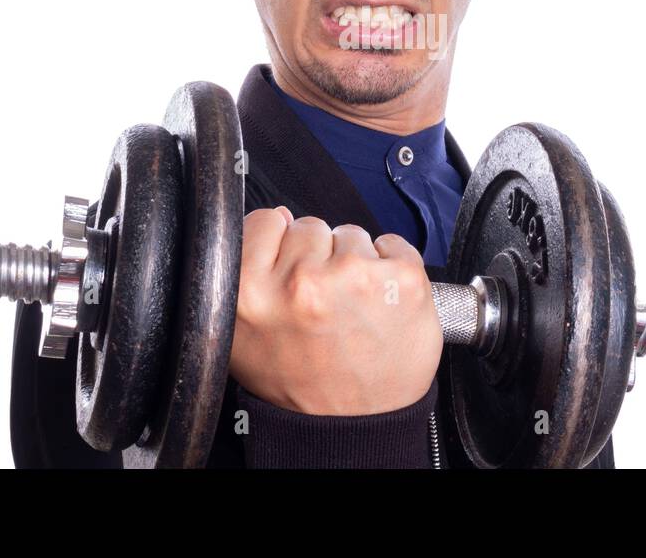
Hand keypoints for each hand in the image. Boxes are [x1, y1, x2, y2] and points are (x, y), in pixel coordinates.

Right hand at [230, 206, 442, 415]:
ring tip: (351, 310)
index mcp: (252, 291)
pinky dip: (391, 269)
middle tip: (322, 304)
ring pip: (351, 234)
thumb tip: (275, 219)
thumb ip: (246, 272)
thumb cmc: (301, 383)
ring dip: (354, 264)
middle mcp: (301, 280)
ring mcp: (355, 276)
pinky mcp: (401, 279)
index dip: (280, 246)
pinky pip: (393, 244)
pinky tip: (380, 304)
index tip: (290, 276)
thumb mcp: (244, 336)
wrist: (353, 426)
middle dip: (318, 258)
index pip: (267, 220)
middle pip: (310, 225)